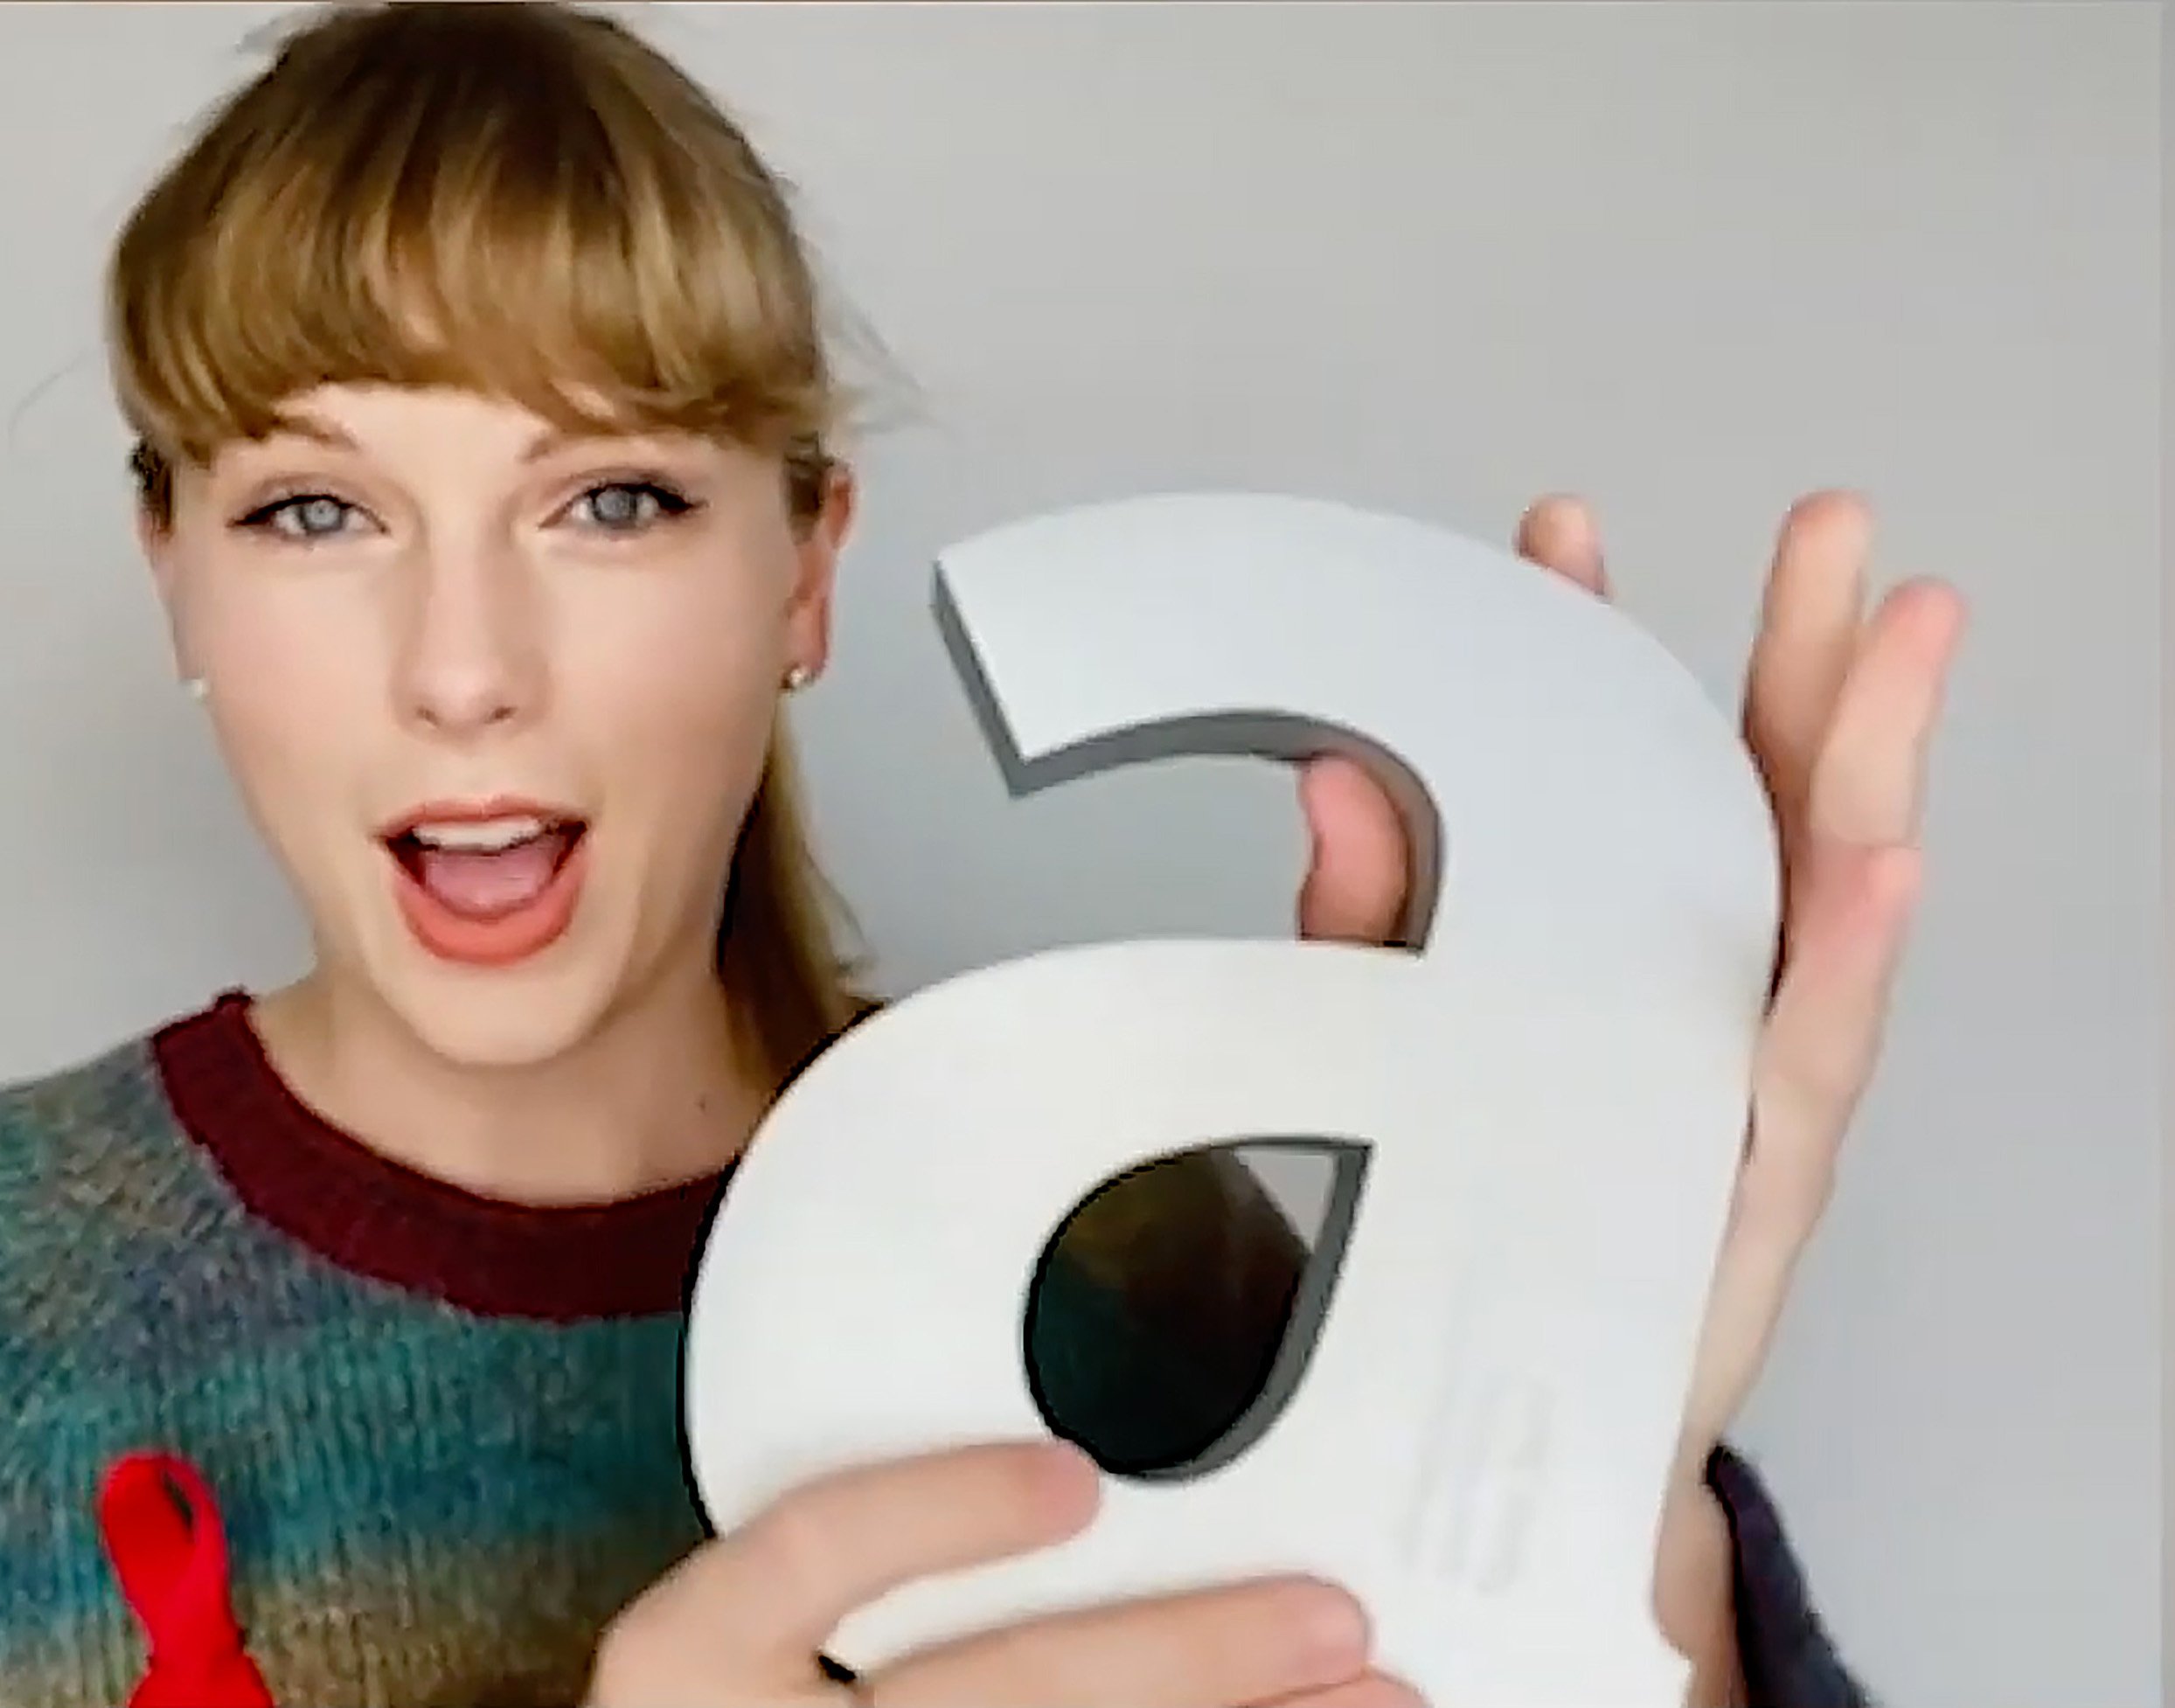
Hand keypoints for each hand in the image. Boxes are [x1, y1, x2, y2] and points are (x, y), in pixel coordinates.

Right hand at [590, 1439, 1419, 1706]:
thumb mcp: (725, 1646)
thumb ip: (842, 1568)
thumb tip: (1079, 1495)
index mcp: (685, 1667)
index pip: (808, 1559)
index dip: (943, 1512)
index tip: (1070, 1477)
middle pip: (996, 1694)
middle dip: (1182, 1657)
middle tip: (1322, 1618)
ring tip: (1367, 1700)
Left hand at [1292, 490, 1961, 1476]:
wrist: (1525, 1434)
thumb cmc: (1484, 1233)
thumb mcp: (1400, 1051)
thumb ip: (1376, 921)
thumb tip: (1332, 779)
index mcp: (1609, 952)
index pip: (1612, 781)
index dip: (1594, 659)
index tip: (1562, 536)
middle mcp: (1696, 1004)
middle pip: (1761, 808)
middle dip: (1805, 664)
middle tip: (1832, 529)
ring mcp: (1739, 1087)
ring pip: (1823, 908)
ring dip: (1869, 765)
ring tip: (1901, 643)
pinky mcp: (1754, 1186)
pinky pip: (1807, 1060)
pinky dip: (1846, 957)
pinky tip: (1882, 864)